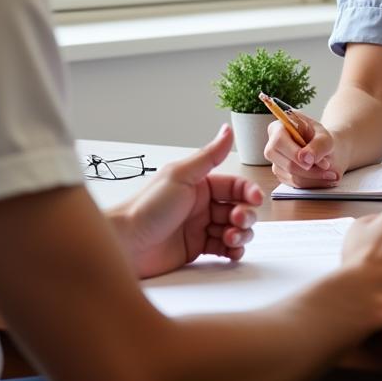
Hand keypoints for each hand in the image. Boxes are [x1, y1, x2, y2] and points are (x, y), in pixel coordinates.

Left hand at [117, 124, 263, 277]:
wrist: (127, 243)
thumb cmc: (147, 207)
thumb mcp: (180, 176)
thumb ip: (209, 155)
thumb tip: (227, 130)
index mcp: (199, 183)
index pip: (234, 185)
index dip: (248, 192)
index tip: (255, 199)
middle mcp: (201, 204)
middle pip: (238, 207)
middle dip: (245, 215)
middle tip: (236, 221)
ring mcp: (200, 226)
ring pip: (234, 228)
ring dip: (241, 233)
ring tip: (231, 237)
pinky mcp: (197, 248)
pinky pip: (224, 248)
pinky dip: (233, 249)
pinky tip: (232, 250)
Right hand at [263, 110, 343, 186]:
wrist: (325, 151)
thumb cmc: (322, 140)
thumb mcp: (325, 138)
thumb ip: (318, 145)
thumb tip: (305, 158)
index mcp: (279, 127)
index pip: (279, 141)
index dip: (294, 153)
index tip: (311, 162)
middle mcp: (272, 146)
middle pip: (283, 162)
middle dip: (307, 169)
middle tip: (327, 167)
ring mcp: (276, 163)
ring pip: (291, 176)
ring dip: (314, 177)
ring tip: (331, 173)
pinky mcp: (282, 176)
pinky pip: (296, 185)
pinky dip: (312, 182)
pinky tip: (323, 176)